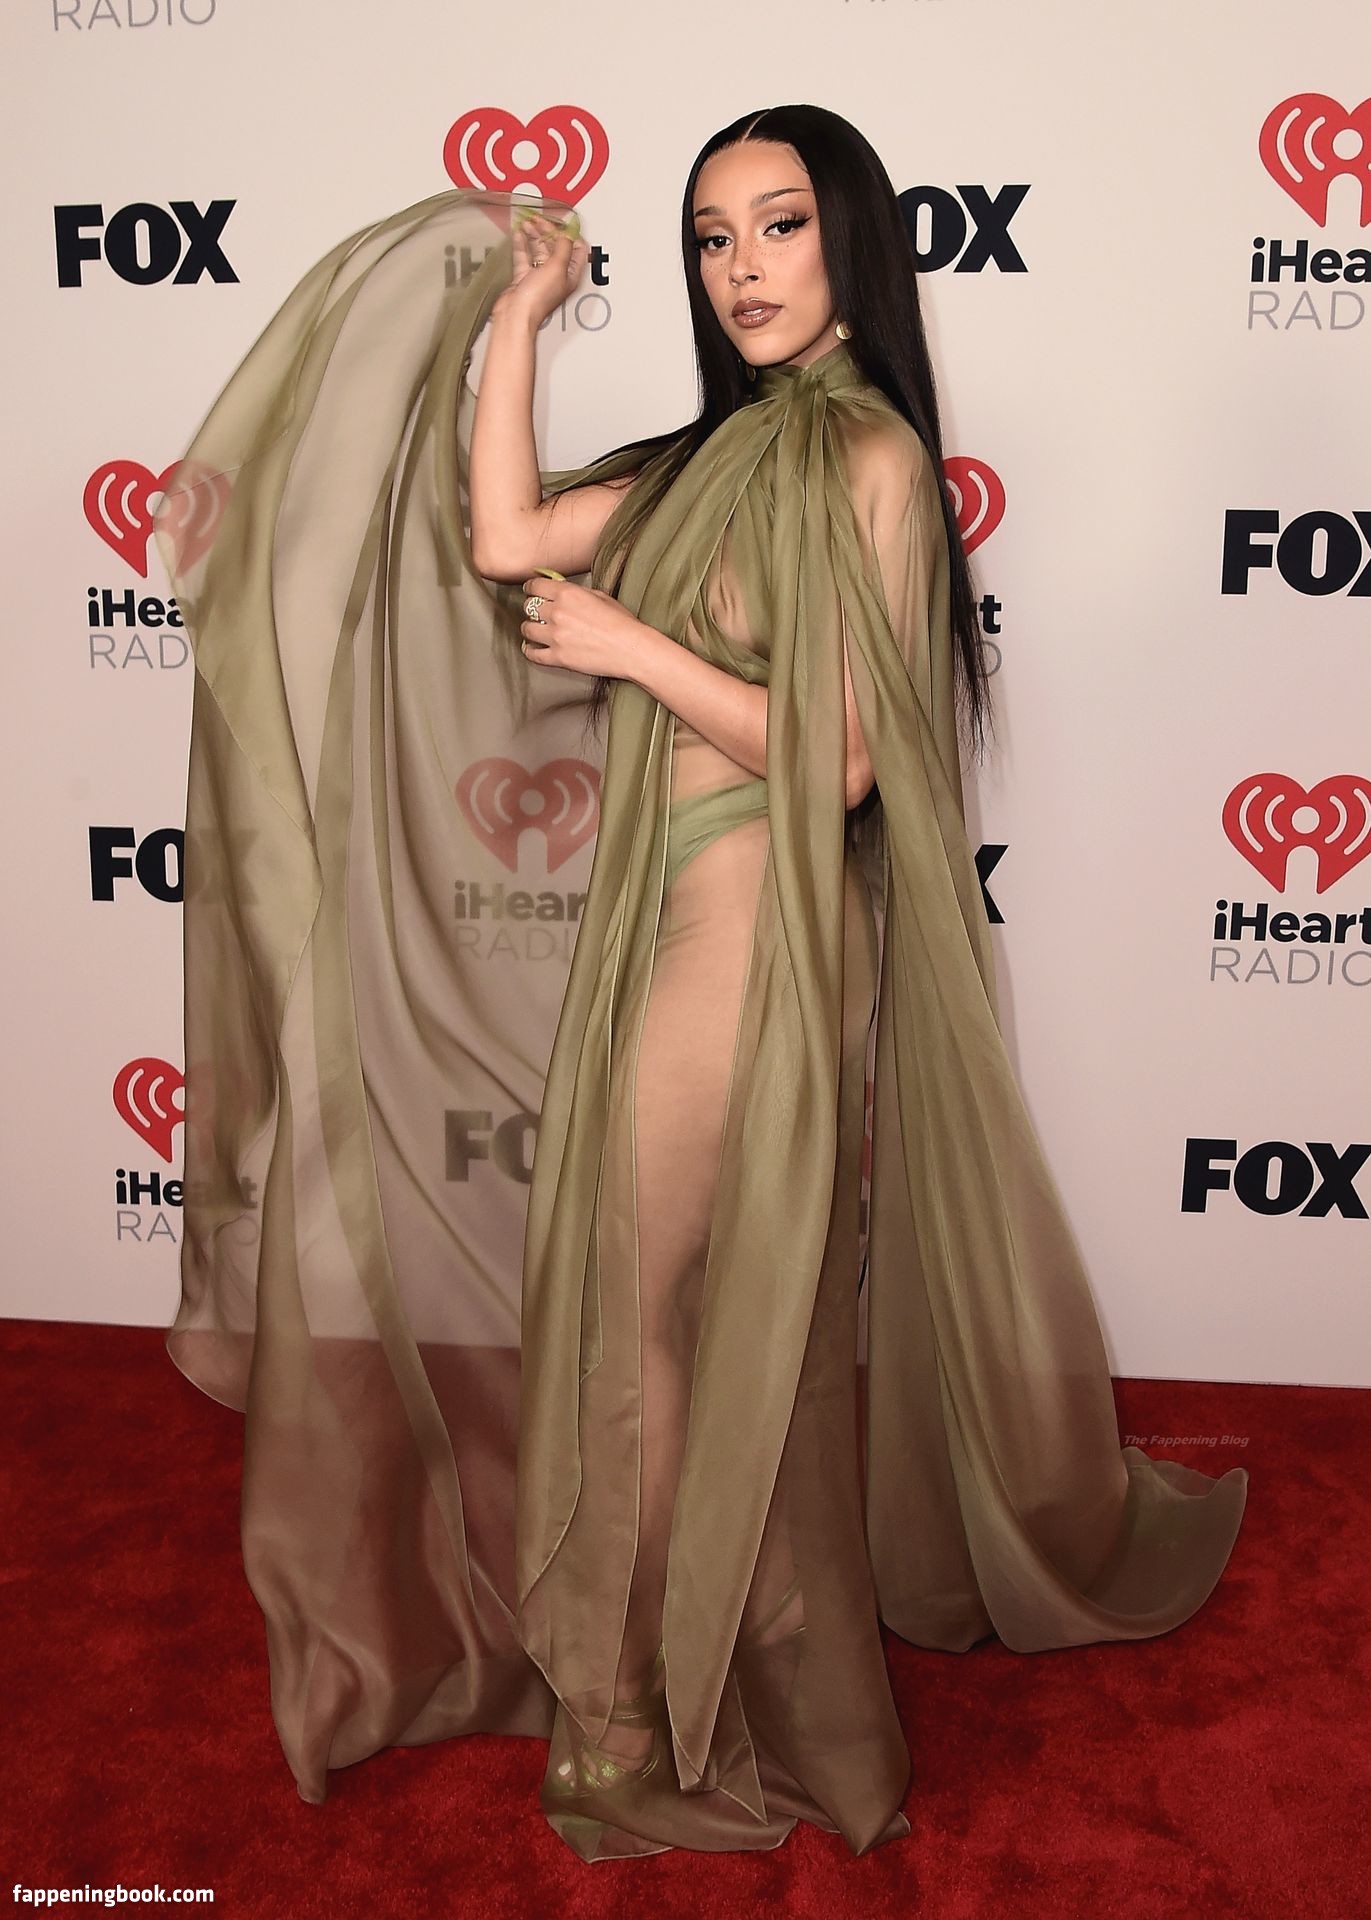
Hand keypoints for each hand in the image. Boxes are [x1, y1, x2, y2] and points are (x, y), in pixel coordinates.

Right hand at [493, 210, 588, 328]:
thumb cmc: (538, 299)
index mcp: (571, 274)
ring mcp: (540, 275)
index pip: (577, 248)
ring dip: (534, 234)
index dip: (571, 233)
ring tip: (528, 222)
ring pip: (540, 248)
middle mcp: (557, 274)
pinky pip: (524, 256)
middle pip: (557, 246)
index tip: (562, 221)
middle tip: (540, 219)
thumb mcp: (558, 267)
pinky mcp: (525, 276)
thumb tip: (567, 233)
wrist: (516, 313)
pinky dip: (522, 243)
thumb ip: (564, 247)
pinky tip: (519, 234)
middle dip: (549, 230)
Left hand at [519, 571, 644, 680]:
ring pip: (527, 629)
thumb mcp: (600, 596)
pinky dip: (530, 651)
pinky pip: (533, 654)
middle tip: (537, 611)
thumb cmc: (622, 622)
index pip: (535, 586)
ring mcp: (556, 637)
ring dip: (530, 628)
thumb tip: (562, 590)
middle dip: (532, 608)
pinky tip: (532, 648)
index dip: (531, 588)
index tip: (531, 590)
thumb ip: (576, 592)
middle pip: (528, 607)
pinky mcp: (558, 657)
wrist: (632, 649)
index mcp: (568, 594)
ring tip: (536, 630)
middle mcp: (558, 613)